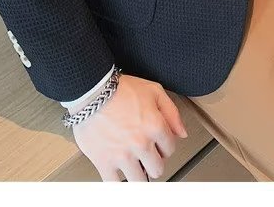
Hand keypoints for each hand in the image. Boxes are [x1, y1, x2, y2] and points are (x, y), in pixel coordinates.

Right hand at [71, 73, 187, 180]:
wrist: (91, 90)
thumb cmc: (119, 89)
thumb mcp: (153, 90)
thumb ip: (172, 112)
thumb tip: (182, 132)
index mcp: (155, 126)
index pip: (170, 148)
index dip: (165, 145)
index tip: (158, 143)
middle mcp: (141, 144)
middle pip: (157, 168)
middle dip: (154, 161)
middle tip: (146, 155)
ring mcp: (123, 155)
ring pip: (139, 181)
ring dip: (138, 174)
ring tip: (134, 165)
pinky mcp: (104, 162)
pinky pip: (114, 184)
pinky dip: (117, 181)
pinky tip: (118, 172)